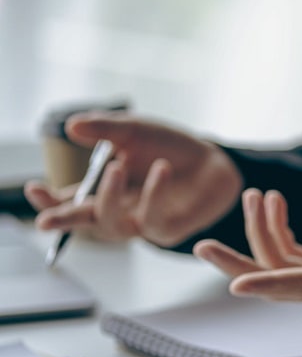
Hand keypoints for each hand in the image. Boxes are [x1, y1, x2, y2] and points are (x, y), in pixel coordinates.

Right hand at [25, 112, 242, 246]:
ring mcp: (143, 223)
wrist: (213, 160)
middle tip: (47, 219)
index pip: (70, 201)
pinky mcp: (168, 230)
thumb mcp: (135, 130)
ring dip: (109, 197)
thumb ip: (105, 129)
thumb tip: (72, 127)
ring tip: (116, 165)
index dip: (50, 201)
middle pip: (85, 223)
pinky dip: (154, 192)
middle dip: (64, 220)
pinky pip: (153, 218)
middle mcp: (121, 210)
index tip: (33, 189)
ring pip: (114, 225)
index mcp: (105, 189)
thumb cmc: (170, 147)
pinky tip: (161, 169)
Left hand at [193, 184, 301, 301]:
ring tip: (258, 196)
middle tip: (201, 244)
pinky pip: (291, 260)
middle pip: (279, 284)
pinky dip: (276, 234)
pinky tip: (276, 208)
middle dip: (239, 263)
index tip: (236, 283)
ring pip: (280, 270)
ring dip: (260, 236)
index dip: (269, 283)